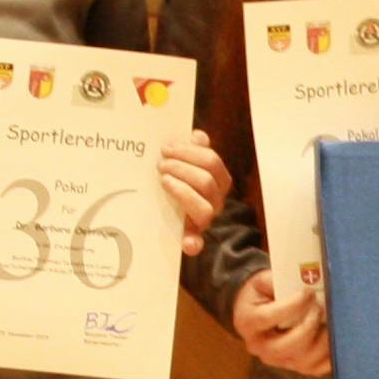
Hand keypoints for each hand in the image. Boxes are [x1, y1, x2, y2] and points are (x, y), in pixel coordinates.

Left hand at [159, 129, 231, 255]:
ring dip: (182, 191)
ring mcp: (206, 220)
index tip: (167, 148)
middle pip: (206, 182)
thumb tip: (197, 135)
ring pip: (204, 208)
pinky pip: (197, 243)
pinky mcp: (193, 238)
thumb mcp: (189, 165)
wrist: (174, 217)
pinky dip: (193, 243)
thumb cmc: (181, 184)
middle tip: (160, 164)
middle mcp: (216, 201)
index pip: (212, 162)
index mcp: (218, 181)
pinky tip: (187, 242)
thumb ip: (195, 151)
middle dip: (181, 169)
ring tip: (163, 180)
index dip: (189, 152)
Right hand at [232, 268, 331, 373]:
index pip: (267, 318)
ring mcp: (277, 360)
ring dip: (323, 342)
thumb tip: (304, 280)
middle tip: (320, 308)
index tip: (308, 292)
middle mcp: (259, 347)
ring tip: (331, 321)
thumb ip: (277, 280)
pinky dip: (329, 357)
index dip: (291, 306)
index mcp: (247, 323)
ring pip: (303, 361)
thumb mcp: (262, 281)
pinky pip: (315, 368)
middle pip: (287, 346)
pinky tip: (336, 339)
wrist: (257, 311)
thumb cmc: (262, 293)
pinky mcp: (294, 366)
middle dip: (308, 326)